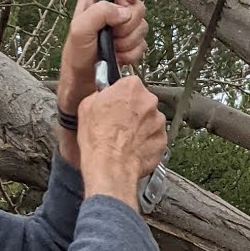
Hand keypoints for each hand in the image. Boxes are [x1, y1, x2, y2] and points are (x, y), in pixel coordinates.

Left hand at [57, 0, 146, 121]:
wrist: (82, 84)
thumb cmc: (75, 56)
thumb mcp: (80, 29)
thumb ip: (100, 12)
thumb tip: (124, 11)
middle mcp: (110, 9)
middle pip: (137, 5)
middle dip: (127, 24)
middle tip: (112, 34)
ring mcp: (121, 27)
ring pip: (142, 26)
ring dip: (128, 41)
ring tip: (112, 48)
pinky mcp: (129, 44)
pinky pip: (142, 44)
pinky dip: (131, 53)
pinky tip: (118, 56)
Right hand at [77, 77, 166, 208]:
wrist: (110, 167)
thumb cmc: (98, 139)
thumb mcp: (87, 106)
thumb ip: (101, 95)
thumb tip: (102, 95)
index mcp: (131, 87)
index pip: (130, 84)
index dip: (121, 95)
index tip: (116, 103)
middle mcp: (149, 102)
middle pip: (142, 102)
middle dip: (133, 111)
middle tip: (119, 124)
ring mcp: (158, 122)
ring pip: (150, 120)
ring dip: (140, 127)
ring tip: (125, 140)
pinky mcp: (162, 140)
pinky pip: (154, 138)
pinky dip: (146, 143)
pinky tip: (132, 149)